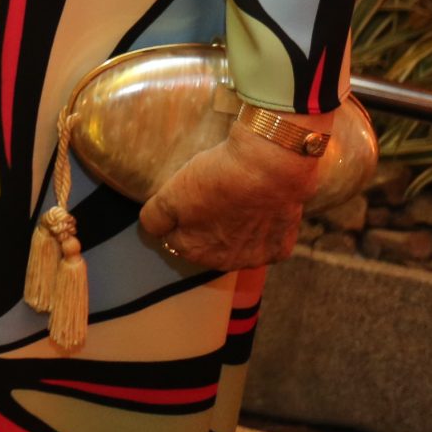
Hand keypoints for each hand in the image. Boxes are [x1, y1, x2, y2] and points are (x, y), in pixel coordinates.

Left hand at [139, 132, 316, 270]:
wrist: (270, 169)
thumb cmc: (217, 178)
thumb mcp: (171, 194)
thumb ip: (155, 218)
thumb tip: (152, 229)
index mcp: (193, 251)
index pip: (174, 238)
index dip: (178, 218)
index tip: (187, 200)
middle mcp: (223, 263)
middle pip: (205, 246)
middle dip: (204, 227)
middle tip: (212, 198)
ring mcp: (254, 258)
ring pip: (235, 246)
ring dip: (233, 231)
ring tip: (236, 202)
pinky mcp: (279, 249)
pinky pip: (263, 242)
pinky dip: (261, 230)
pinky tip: (259, 209)